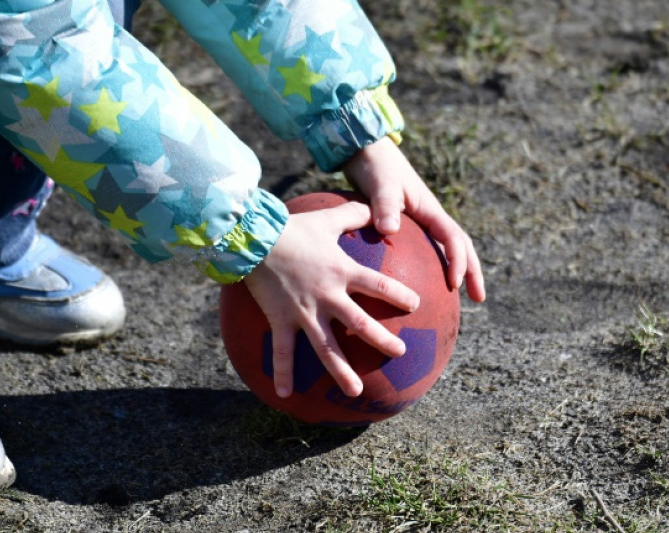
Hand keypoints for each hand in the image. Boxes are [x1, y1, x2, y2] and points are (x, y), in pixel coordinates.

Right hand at [243, 202, 419, 397]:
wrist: (254, 237)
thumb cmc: (292, 228)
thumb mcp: (326, 219)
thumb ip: (353, 214)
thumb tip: (374, 206)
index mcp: (342, 272)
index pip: (379, 286)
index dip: (399, 296)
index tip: (414, 306)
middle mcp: (328, 296)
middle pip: (361, 323)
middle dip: (382, 340)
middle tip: (400, 353)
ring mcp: (304, 312)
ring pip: (326, 347)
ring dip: (341, 371)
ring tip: (356, 392)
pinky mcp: (281, 320)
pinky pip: (282, 351)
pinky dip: (283, 374)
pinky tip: (285, 395)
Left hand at [342, 137, 486, 302]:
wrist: (366, 152)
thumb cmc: (375, 166)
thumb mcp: (380, 185)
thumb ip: (384, 206)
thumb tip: (389, 230)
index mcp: (430, 210)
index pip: (453, 238)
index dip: (458, 261)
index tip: (455, 283)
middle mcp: (431, 217)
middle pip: (460, 246)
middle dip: (472, 272)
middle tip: (479, 299)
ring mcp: (421, 222)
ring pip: (445, 249)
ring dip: (456, 271)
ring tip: (454, 298)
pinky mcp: (407, 226)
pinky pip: (423, 251)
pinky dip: (427, 268)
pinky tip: (412, 287)